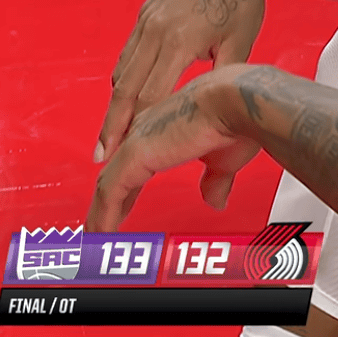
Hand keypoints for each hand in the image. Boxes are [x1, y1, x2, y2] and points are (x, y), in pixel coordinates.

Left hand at [87, 66, 260, 231]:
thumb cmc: (238, 119)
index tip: (128, 201)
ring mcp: (138, 141)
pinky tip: (101, 233)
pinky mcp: (135, 154)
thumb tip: (215, 199)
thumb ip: (214, 179)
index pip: (140, 159)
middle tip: (103, 222)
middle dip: (110, 200)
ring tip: (97, 235)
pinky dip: (103, 215)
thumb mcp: (224, 158)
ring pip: (109, 183)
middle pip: (118, 171)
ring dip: (101, 212)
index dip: (132, 183)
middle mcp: (146, 128)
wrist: (240, 101)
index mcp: (166, 124)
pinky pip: (109, 193)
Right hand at [97, 0, 267, 163]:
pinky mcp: (146, 12)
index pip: (150, 96)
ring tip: (110, 135)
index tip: (126, 155)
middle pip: (126, 88)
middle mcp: (156, 31)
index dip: (137, 128)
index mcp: (181, 41)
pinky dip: (123, 78)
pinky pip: (129, 52)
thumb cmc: (243, 1)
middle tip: (102, 157)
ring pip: (123, 69)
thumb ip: (222, 78)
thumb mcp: (241, 43)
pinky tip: (124, 99)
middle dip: (112, 125)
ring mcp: (147, 20)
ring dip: (114, 104)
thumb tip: (211, 113)